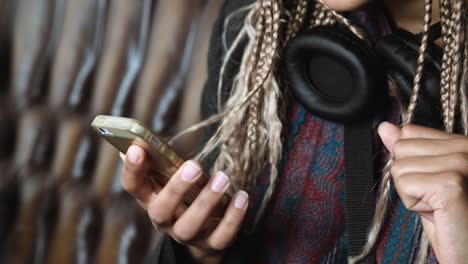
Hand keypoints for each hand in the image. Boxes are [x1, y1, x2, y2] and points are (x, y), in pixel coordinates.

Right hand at [120, 145, 248, 263]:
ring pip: (189, 226)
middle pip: (160, 210)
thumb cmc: (183, 198)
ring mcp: (187, 235)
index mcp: (150, 199)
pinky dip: (233, 218)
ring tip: (222, 178)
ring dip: (206, 201)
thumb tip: (134, 142)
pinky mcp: (212, 244)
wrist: (202, 235)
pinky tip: (242, 198)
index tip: (138, 148)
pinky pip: (221, 236)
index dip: (132, 169)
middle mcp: (164, 220)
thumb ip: (155, 163)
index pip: (133, 186)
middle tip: (194, 165)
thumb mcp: (167, 181)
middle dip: (176, 188)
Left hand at [378, 122, 467, 262]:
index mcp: (462, 143)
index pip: (409, 132)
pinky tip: (437, 212)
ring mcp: (461, 163)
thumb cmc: (451, 219)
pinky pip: (404, 184)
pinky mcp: (451, 184)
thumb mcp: (425, 179)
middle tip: (436, 198)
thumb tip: (384, 128)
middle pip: (401, 148)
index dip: (411, 163)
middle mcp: (466, 147)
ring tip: (438, 206)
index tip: (433, 184)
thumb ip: (408, 152)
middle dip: (409, 178)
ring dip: (411, 193)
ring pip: (399, 167)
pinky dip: (413, 204)